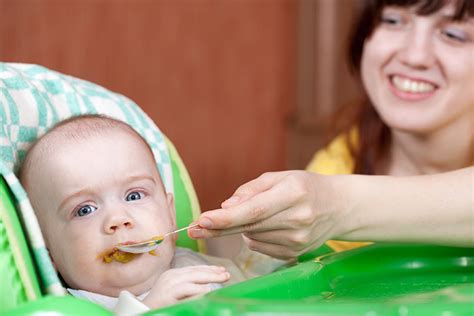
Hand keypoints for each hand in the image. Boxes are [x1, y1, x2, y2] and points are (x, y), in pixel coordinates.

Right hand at [142, 265, 229, 308]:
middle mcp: (171, 276)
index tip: (221, 270)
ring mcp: (169, 284)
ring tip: (223, 278)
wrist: (141, 311)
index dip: (209, 269)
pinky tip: (208, 289)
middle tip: (226, 274)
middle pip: (196, 271)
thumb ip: (188, 287)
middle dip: (213, 272)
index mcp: (173, 274)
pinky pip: (186, 289)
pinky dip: (198, 288)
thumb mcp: (175, 293)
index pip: (194, 269)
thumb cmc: (160, 305)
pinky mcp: (168, 294)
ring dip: (210, 277)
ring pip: (193, 277)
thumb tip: (206, 286)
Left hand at [189, 171, 349, 258]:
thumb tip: (226, 206)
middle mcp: (297, 219)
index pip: (253, 210)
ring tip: (259, 213)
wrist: (339, 207)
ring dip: (242, 227)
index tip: (201, 220)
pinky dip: (255, 236)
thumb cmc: (305, 186)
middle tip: (193, 228)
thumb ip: (251, 190)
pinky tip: (268, 225)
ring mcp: (298, 240)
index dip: (224, 218)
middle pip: (247, 226)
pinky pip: (260, 246)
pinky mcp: (295, 252)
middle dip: (217, 228)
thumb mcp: (280, 177)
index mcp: (293, 194)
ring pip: (252, 237)